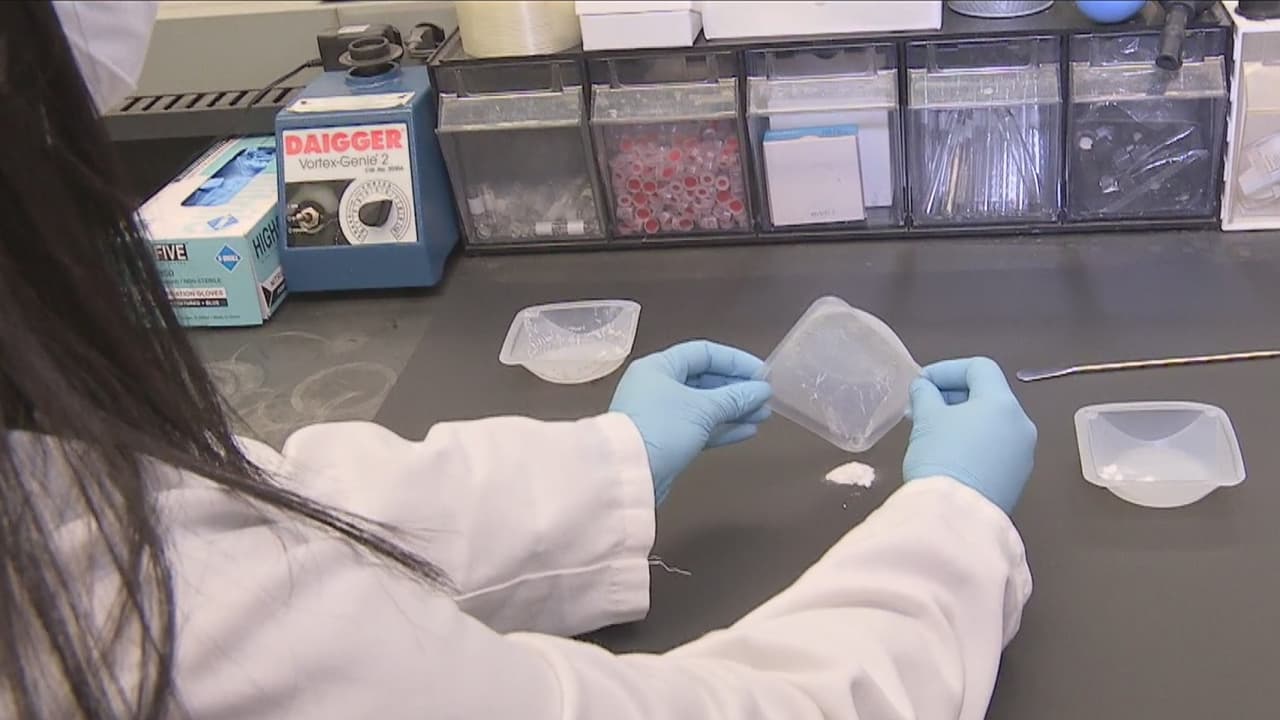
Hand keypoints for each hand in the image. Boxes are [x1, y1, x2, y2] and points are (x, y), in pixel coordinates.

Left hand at [609, 341, 771, 504]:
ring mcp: (662, 414)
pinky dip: (722, 428)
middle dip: (737, 388)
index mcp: (660, 367)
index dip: (735, 361)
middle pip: (705, 379)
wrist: (629, 473)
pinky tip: (748, 431)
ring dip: (734, 409)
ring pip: (704, 406)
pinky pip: (700, 427)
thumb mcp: (703, 409)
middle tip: (765, 397)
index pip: (703, 353)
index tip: (762, 374)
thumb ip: (735, 397)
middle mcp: (658, 386)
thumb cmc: (662, 428)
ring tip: (763, 415)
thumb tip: (763, 390)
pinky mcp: (668, 440)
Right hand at [903, 357, 1036, 514]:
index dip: (947, 369)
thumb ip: (925, 395)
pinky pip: (995, 449)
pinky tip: (948, 456)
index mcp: (1003, 403)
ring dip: (962, 420)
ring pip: (992, 424)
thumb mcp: (926, 419)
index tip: (921, 383)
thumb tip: (925, 388)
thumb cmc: (941, 457)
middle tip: (921, 408)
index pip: (979, 368)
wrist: (957, 517)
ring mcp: (1023, 454)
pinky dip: (973, 443)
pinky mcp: (1017, 479)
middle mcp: (1021, 425)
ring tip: (931, 432)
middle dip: (952, 396)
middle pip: (988, 396)